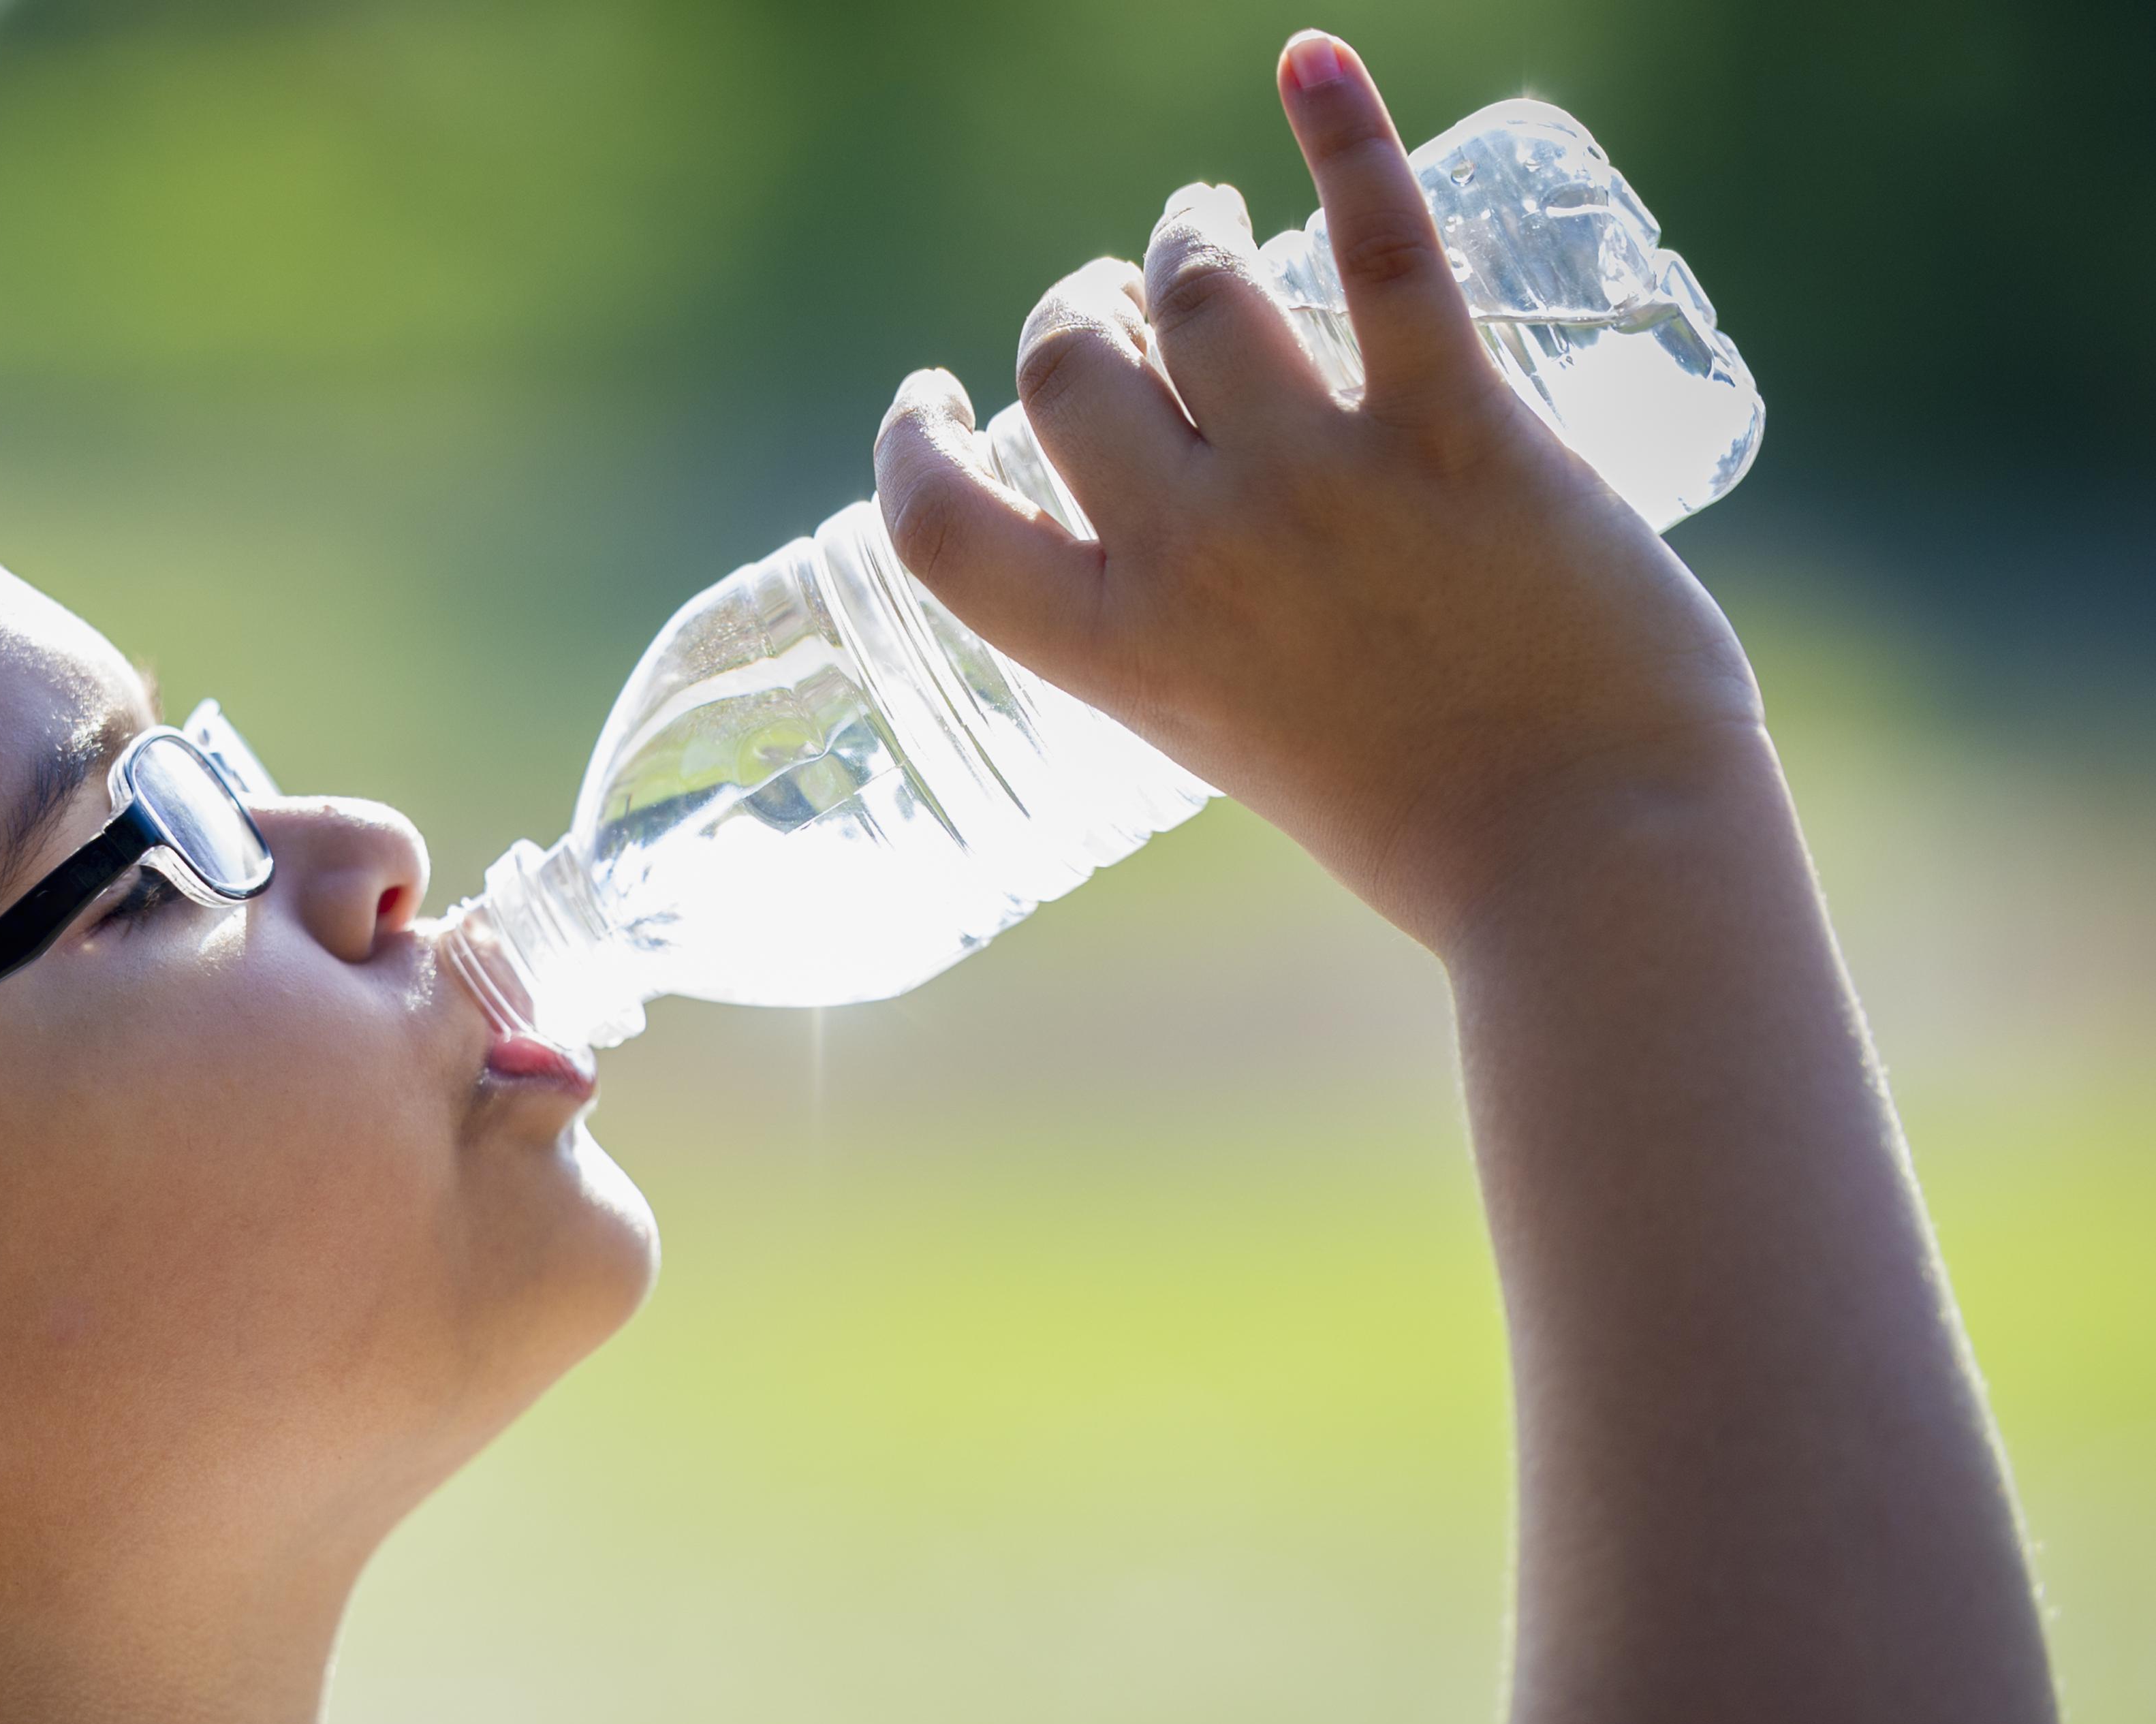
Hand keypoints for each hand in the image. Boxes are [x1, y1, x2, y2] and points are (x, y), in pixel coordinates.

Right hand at [873, 30, 1765, 953]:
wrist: (1587, 864)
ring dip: (1186, 240)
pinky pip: (1380, 245)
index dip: (915, 445)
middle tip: (1129, 305)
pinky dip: (1342, 132)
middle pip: (1071, 369)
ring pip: (1201, 292)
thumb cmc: (1433, 836)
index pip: (940, 528)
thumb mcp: (1247, 746)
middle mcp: (1196, 556)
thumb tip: (1206, 537)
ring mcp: (1321, 483)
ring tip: (1211, 230)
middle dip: (1081, 315)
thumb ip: (1202, 642)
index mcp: (1123, 656)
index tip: (938, 401)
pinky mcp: (1459, 428)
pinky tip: (1310, 62)